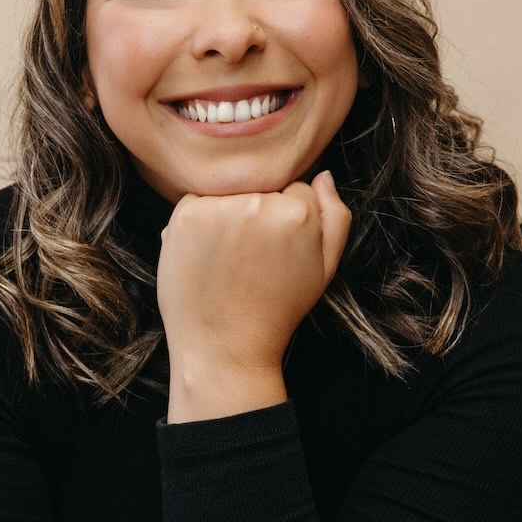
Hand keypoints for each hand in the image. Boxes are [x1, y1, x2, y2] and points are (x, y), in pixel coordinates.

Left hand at [156, 171, 351, 371]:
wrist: (225, 347)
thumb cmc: (278, 310)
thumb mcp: (325, 268)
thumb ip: (335, 216)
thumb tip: (322, 174)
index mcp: (298, 212)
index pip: (296, 189)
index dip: (288, 221)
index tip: (279, 251)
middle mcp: (258, 203)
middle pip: (262, 187)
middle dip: (259, 214)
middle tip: (252, 260)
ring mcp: (218, 208)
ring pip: (230, 192)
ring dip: (228, 214)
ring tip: (229, 260)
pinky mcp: (186, 216)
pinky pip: (197, 200)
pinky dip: (200, 221)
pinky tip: (207, 255)